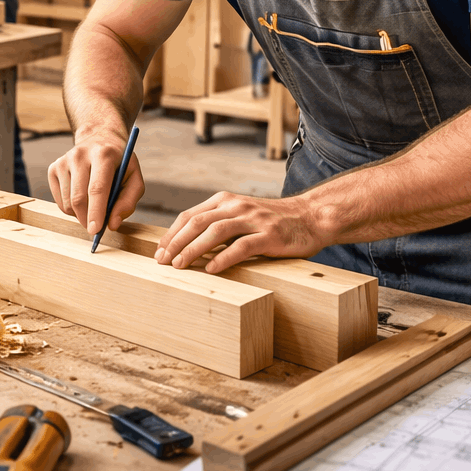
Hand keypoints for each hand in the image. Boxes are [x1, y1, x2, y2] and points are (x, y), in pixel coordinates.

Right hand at [48, 132, 143, 236]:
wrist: (99, 139)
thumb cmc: (119, 163)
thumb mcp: (133, 178)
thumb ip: (127, 202)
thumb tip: (112, 224)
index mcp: (103, 155)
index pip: (97, 188)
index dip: (96, 212)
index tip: (95, 231)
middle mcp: (80, 155)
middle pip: (78, 197)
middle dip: (86, 219)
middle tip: (95, 229)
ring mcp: (64, 161)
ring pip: (67, 202)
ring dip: (80, 214)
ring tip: (92, 206)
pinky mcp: (54, 168)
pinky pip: (59, 200)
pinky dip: (70, 208)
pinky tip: (81, 197)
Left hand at [155, 192, 327, 273]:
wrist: (311, 217)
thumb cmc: (271, 222)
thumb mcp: (240, 215)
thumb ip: (217, 223)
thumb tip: (185, 245)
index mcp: (224, 200)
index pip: (189, 215)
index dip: (171, 234)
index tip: (159, 251)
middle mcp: (236, 206)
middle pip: (197, 222)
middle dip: (176, 242)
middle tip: (162, 261)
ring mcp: (253, 219)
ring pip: (215, 232)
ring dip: (194, 249)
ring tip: (180, 265)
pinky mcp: (269, 235)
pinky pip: (242, 246)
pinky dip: (223, 258)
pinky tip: (211, 269)